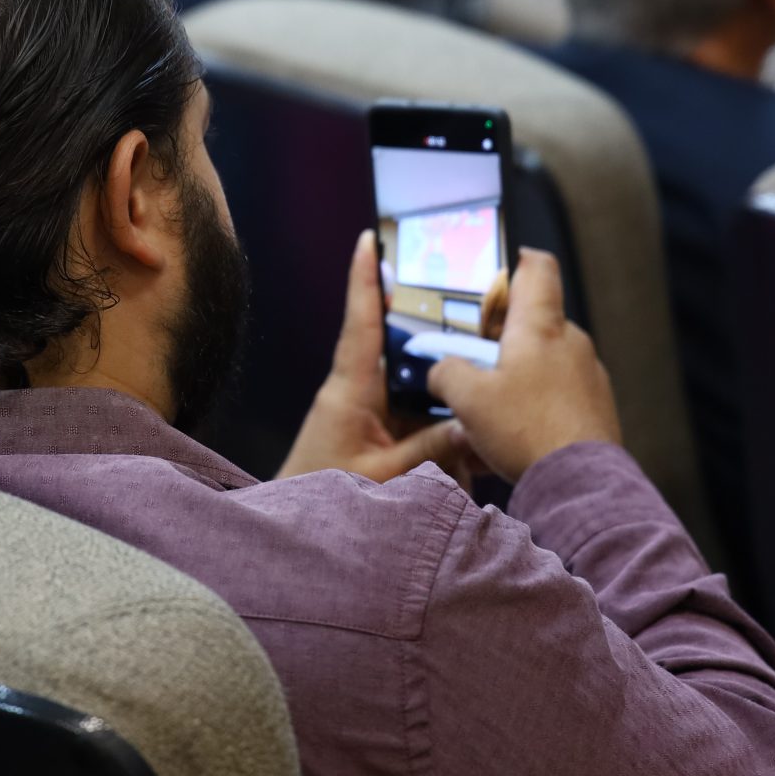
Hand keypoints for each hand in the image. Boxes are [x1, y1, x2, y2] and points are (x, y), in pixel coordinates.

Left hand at [278, 230, 471, 482]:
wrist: (292, 537)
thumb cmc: (324, 501)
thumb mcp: (384, 478)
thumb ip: (431, 451)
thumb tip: (478, 422)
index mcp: (349, 390)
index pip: (360, 322)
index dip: (365, 279)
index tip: (369, 238)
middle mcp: (356, 393)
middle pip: (399, 347)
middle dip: (431, 329)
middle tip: (469, 304)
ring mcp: (365, 415)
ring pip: (413, 385)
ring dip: (442, 386)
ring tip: (482, 370)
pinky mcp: (374, 438)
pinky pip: (413, 418)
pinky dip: (438, 423)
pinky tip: (469, 435)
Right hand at [426, 248, 620, 482]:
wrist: (580, 483)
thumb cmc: (525, 430)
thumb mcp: (467, 399)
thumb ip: (446, 372)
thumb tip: (441, 369)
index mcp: (540, 325)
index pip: (538, 268)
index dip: (518, 258)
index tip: (500, 266)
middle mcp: (571, 341)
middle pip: (534, 319)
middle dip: (502, 335)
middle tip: (473, 357)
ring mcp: (588, 373)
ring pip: (545, 358)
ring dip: (518, 372)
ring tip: (491, 406)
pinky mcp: (596, 405)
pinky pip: (559, 391)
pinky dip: (536, 400)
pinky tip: (516, 431)